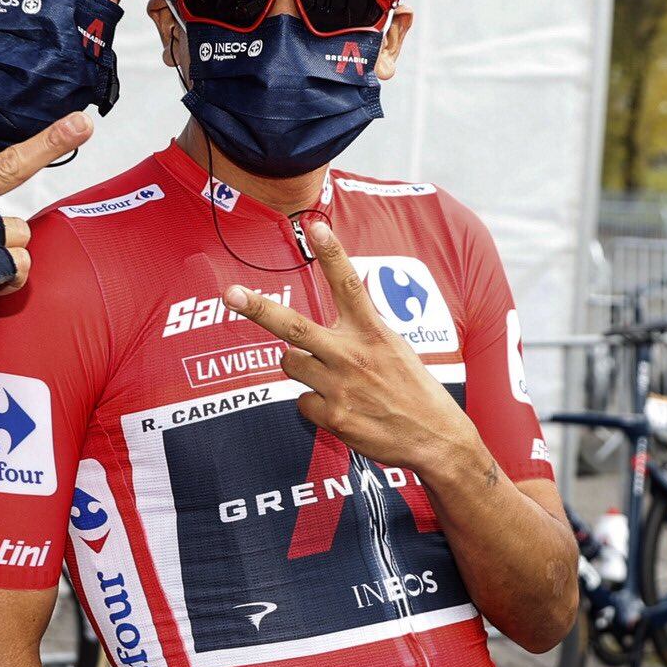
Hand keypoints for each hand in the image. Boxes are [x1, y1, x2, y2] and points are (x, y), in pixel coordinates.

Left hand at [225, 218, 472, 477]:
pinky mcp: (333, 416)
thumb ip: (362, 330)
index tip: (314, 226)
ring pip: (290, 364)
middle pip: (294, 326)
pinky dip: (315, 405)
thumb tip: (335, 317)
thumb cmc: (414, 391)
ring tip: (334, 380)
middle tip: (230, 293)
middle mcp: (353, 355)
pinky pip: (301, 402)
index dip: (331, 253)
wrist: (436, 440)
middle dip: (258, 309)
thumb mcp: (395, 348)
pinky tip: (343, 410)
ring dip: (300, 367)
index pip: (348, 285)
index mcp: (373, 332)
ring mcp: (340, 386)